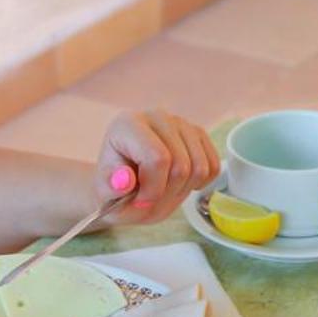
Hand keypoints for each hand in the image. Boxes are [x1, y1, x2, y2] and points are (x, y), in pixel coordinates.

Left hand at [97, 109, 220, 224]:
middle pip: (181, 165)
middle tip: (150, 197)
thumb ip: (110, 187)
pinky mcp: (198, 134)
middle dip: (167, 191)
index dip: (153, 189)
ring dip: (184, 188)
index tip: (140, 200)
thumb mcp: (104, 193)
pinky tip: (181, 183)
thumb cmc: (115, 187)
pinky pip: (213, 166)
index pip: (157, 158)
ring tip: (163, 189)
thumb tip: (124, 180)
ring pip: (200, 167)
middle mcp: (156, 116)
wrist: (124, 183)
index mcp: (127, 124)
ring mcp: (180, 123)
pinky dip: (201, 182)